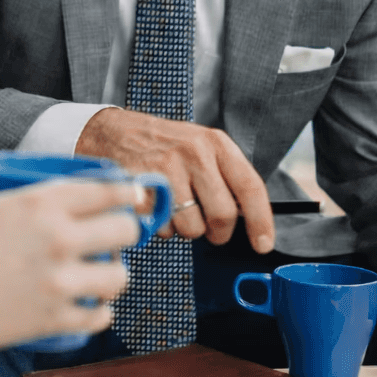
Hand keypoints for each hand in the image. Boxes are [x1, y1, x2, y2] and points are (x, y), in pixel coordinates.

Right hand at [0, 179, 139, 365]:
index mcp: (40, 203)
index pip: (107, 190)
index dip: (128, 191)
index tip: (134, 195)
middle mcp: (58, 239)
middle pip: (123, 231)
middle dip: (125, 231)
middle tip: (117, 234)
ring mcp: (60, 282)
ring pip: (118, 277)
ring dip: (115, 273)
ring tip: (107, 273)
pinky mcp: (54, 319)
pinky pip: (97, 316)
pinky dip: (100, 312)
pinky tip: (96, 308)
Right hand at [76, 106, 273, 251]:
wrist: (114, 132)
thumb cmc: (163, 146)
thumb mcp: (201, 147)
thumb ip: (226, 176)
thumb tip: (249, 218)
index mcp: (216, 144)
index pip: (250, 186)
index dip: (260, 221)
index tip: (263, 244)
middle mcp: (194, 153)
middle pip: (223, 215)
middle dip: (218, 232)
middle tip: (209, 228)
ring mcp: (166, 169)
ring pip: (192, 228)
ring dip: (185, 229)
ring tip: (175, 208)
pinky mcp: (142, 188)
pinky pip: (163, 229)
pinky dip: (161, 227)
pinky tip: (155, 206)